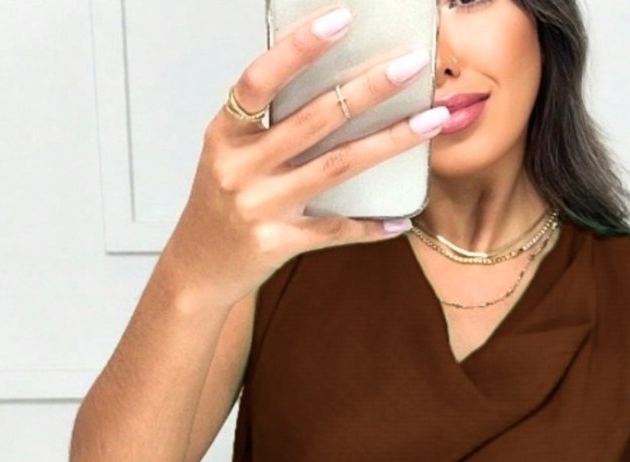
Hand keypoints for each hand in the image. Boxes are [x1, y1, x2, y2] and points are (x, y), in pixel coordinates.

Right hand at [161, 4, 449, 308]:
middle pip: (316, 119)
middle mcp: (240, 167)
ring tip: (431, 122)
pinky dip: (371, 225)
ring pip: (337, 166)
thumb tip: (332, 85)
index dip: (300, 48)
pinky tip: (402, 218)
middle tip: (413, 63)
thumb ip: (267, 124)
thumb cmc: (220, 205)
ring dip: (390, 142)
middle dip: (370, 87)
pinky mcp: (279, 243)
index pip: (261, 80)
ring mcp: (260, 207)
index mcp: (226, 134)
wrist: (198, 269)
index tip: (342, 20)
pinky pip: (336, 229)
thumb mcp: (229, 155)